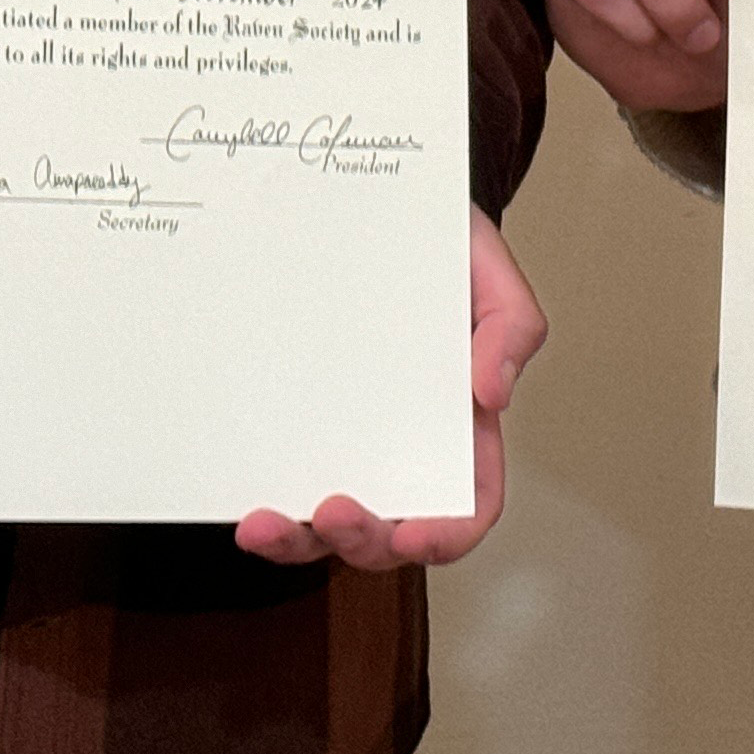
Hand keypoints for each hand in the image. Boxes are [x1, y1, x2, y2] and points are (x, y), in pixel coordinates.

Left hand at [234, 206, 547, 570]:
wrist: (369, 211)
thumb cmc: (437, 245)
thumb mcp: (486, 268)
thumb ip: (511, 323)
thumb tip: (494, 392)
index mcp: (461, 427)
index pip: (468, 503)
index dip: (446, 534)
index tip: (412, 536)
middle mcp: (402, 450)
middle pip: (390, 532)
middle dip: (361, 540)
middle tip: (330, 512)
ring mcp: (344, 445)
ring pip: (325, 529)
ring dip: (296, 542)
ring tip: (262, 524)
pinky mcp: (295, 431)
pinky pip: (282, 491)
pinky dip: (265, 513)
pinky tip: (243, 507)